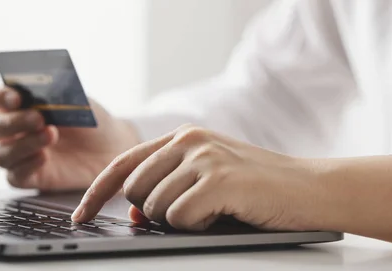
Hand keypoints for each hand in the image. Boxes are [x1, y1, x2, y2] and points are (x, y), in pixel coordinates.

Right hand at [0, 85, 140, 190]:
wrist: (110, 146)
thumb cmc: (86, 117)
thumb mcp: (74, 99)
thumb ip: (54, 92)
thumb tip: (41, 87)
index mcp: (11, 103)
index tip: (15, 97)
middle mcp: (8, 129)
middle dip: (12, 122)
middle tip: (38, 118)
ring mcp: (16, 154)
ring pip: (0, 155)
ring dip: (23, 144)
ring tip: (50, 135)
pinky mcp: (28, 177)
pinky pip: (14, 176)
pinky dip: (26, 166)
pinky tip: (44, 158)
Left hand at [72, 124, 324, 231]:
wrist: (310, 188)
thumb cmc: (256, 188)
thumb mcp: (205, 181)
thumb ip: (167, 188)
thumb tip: (135, 213)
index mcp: (181, 137)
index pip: (123, 164)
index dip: (97, 192)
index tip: (81, 216)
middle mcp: (188, 140)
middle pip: (134, 191)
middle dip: (154, 211)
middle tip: (191, 210)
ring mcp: (203, 157)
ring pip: (155, 207)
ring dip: (180, 219)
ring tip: (215, 209)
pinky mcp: (219, 179)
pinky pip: (179, 218)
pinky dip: (198, 226)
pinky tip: (224, 213)